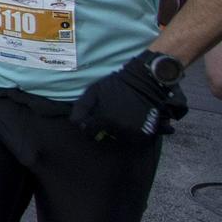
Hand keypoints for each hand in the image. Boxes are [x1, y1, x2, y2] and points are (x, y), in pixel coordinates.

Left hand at [71, 54, 186, 142]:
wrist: (143, 82)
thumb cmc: (115, 85)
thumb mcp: (93, 91)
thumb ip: (81, 107)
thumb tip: (75, 124)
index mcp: (105, 119)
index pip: (89, 133)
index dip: (89, 126)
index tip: (92, 120)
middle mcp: (120, 128)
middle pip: (105, 136)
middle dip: (104, 128)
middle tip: (111, 114)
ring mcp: (134, 132)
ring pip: (119, 139)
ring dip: (118, 132)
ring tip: (121, 116)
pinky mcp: (145, 134)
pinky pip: (133, 139)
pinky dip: (130, 133)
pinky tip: (130, 121)